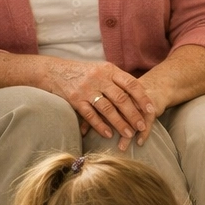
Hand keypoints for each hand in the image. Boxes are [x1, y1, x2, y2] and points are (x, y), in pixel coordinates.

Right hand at [39, 58, 154, 150]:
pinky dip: (100, 126)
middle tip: (143, 126)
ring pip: (107, 108)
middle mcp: (99, 78)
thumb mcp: (101, 70)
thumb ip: (116, 79)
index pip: (131, 83)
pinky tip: (109, 134)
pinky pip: (90, 115)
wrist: (53, 71)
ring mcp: (87, 89)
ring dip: (120, 123)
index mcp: (109, 70)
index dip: (142, 97)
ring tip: (129, 134)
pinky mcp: (75, 100)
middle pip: (121, 98)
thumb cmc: (82, 72)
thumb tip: (138, 93)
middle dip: (133, 114)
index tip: (151, 109)